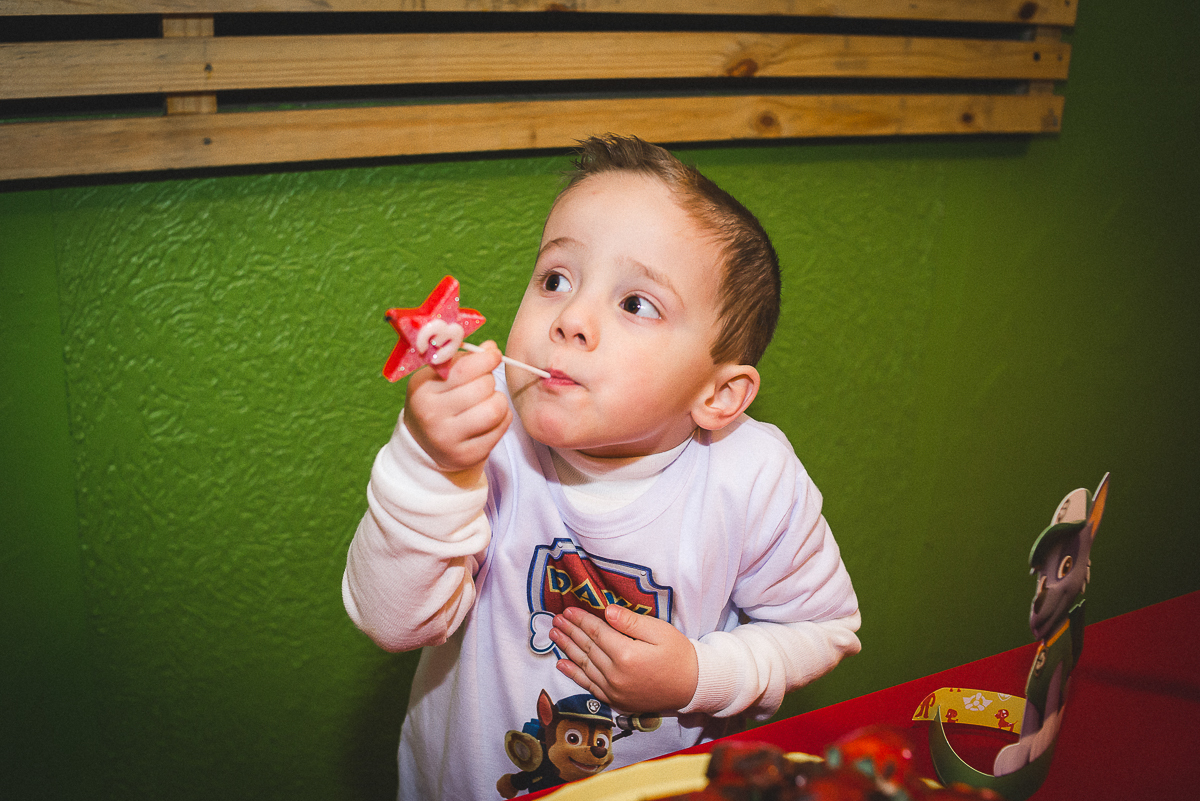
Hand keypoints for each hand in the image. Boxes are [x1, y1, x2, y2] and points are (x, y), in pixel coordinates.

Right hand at [403, 341, 511, 470]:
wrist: (424, 446)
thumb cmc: (437, 402)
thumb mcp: (439, 378)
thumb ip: (464, 360)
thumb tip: (491, 349)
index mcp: (422, 389)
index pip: (463, 369)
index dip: (486, 359)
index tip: (494, 356)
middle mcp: (431, 415)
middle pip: (482, 388)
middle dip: (489, 381)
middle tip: (484, 384)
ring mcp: (448, 438)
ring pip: (495, 409)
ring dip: (499, 400)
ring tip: (489, 400)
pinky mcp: (466, 455)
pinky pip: (500, 428)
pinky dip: (503, 418)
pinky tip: (491, 417)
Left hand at [550, 604, 698, 712]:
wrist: (692, 687)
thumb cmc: (678, 655)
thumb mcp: (660, 631)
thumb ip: (632, 622)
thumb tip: (608, 611)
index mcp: (626, 655)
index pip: (597, 633)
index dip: (581, 620)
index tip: (568, 610)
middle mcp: (616, 675)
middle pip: (587, 648)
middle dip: (570, 631)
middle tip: (555, 620)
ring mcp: (614, 690)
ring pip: (584, 665)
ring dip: (567, 649)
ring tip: (554, 635)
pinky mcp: (615, 700)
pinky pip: (589, 686)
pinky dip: (573, 675)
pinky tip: (561, 665)